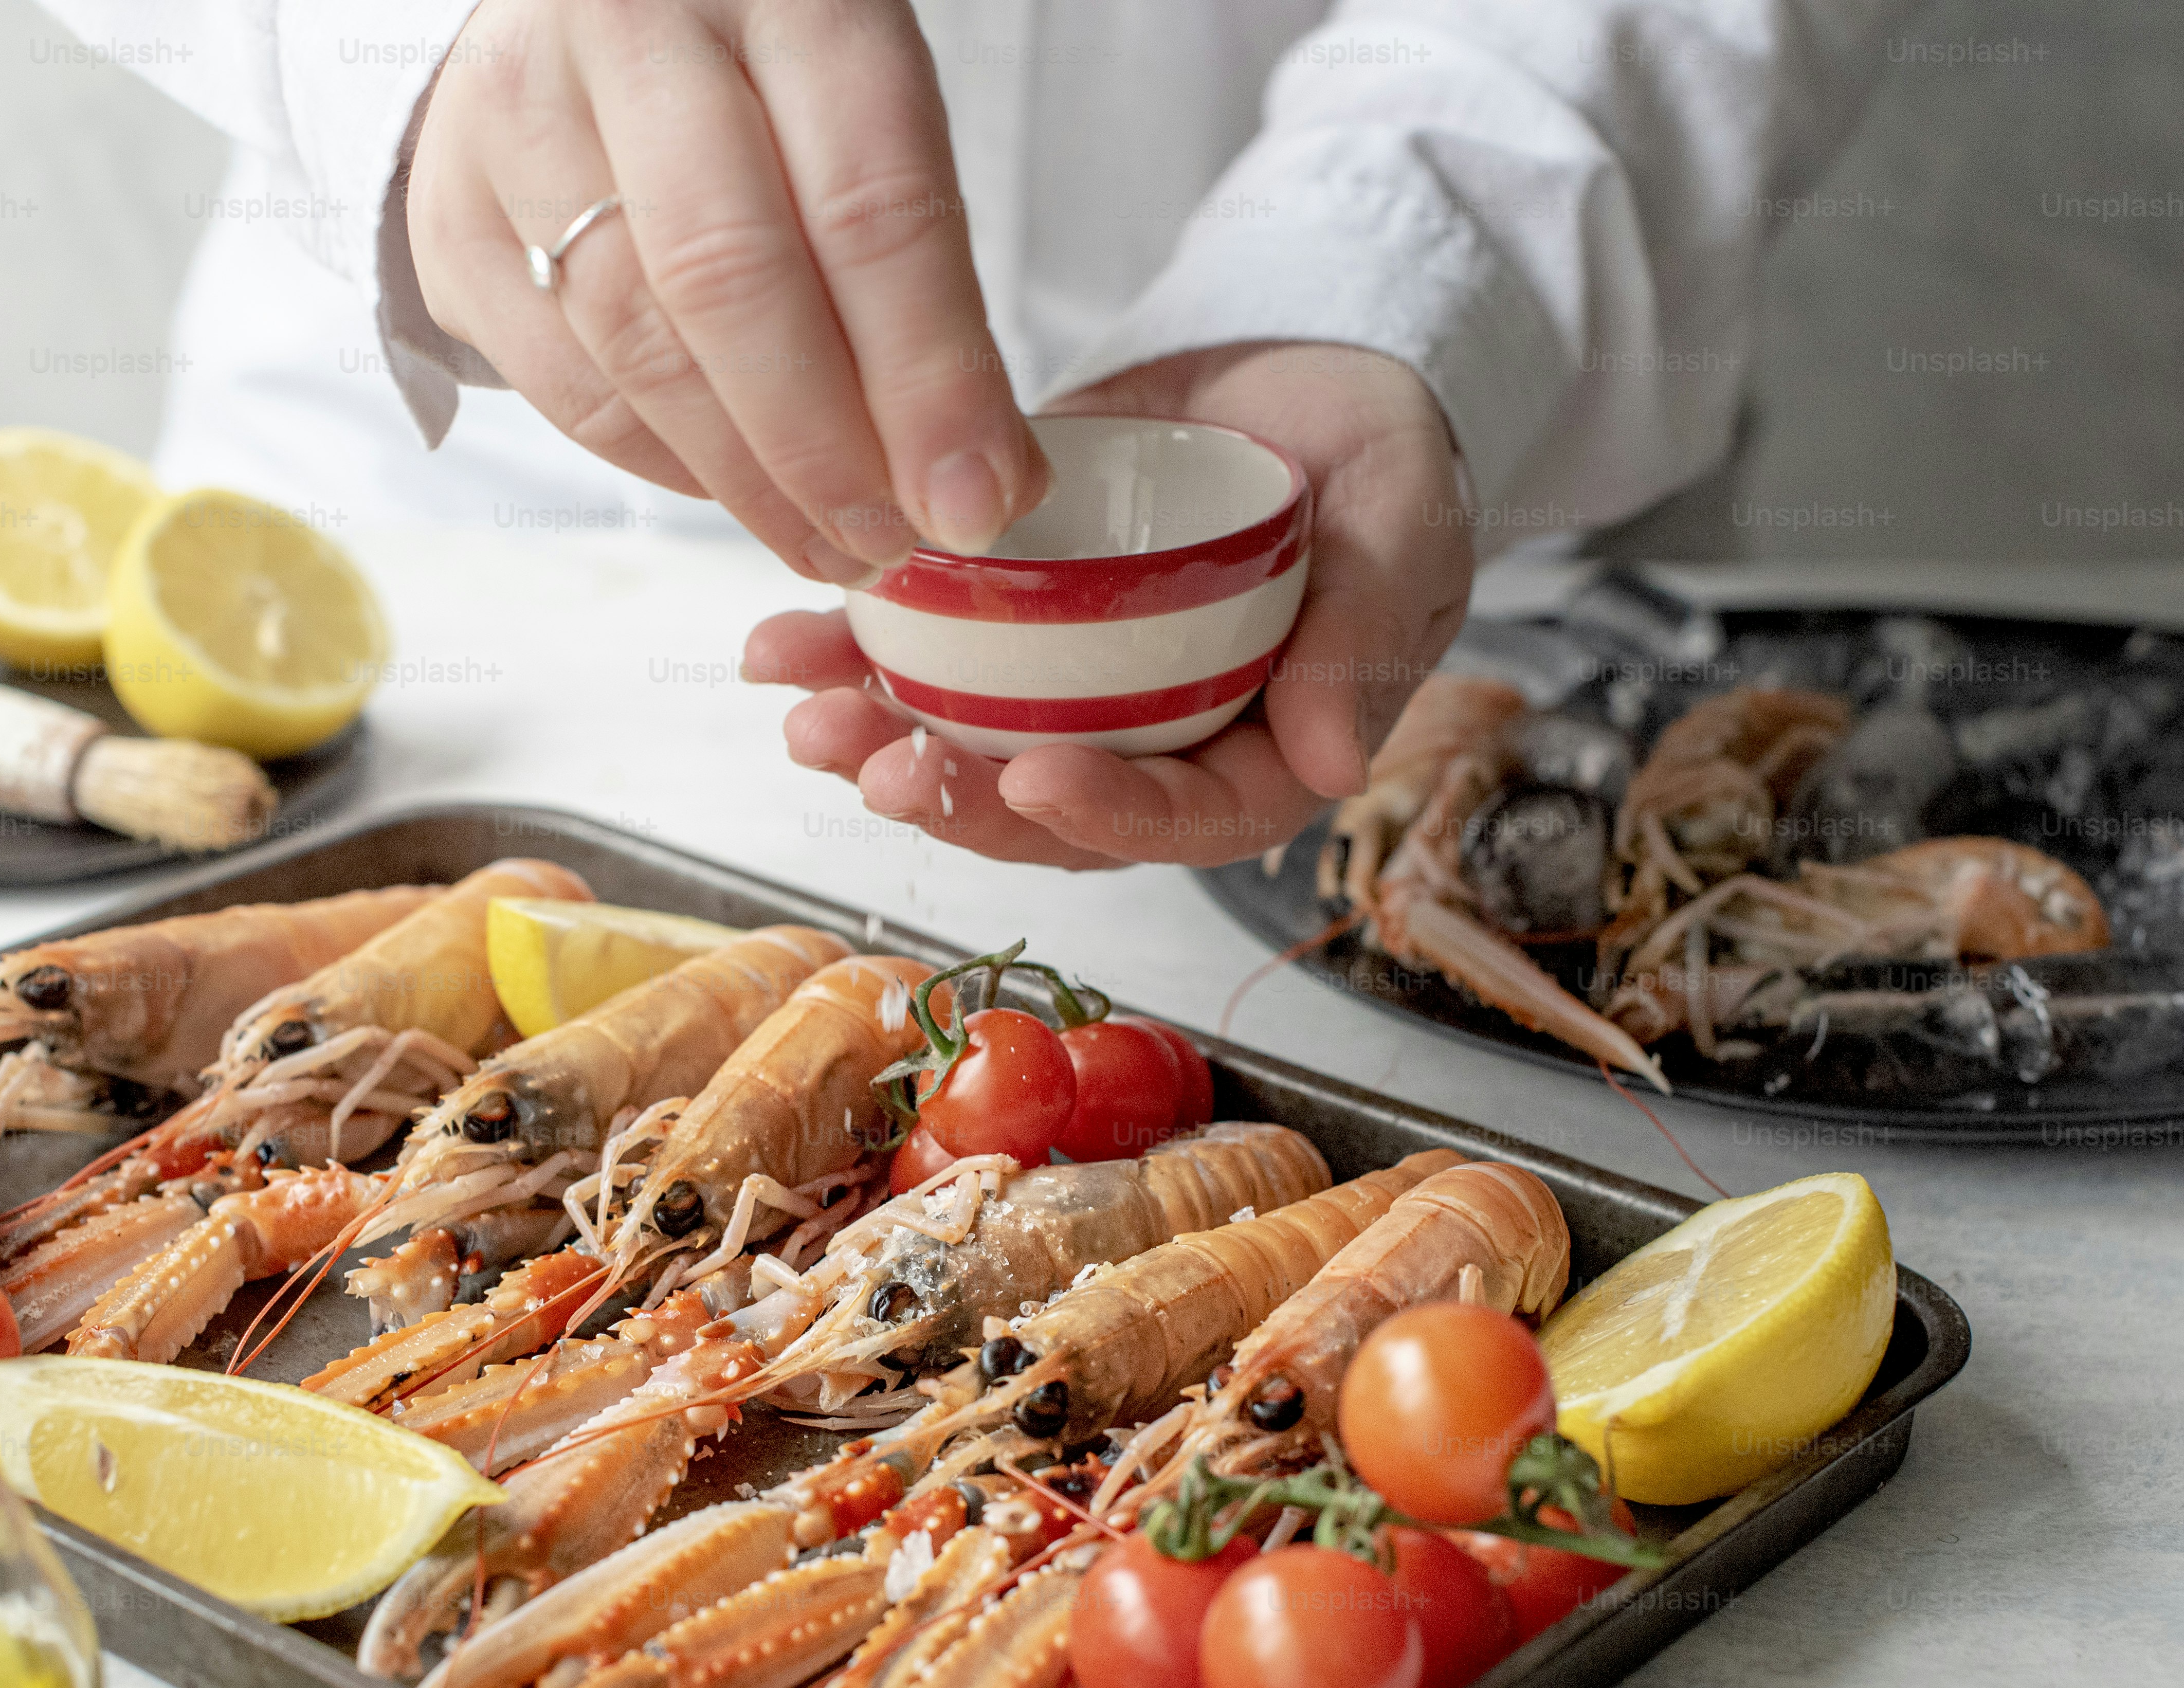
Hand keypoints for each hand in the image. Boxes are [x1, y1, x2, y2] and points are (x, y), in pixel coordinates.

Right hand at [405, 0, 1047, 583]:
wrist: (585, 9)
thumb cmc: (756, 69)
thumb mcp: (868, 115)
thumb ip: (929, 278)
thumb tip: (986, 480)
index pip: (868, 207)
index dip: (928, 378)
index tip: (974, 496)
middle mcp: (631, 30)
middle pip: (731, 281)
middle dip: (825, 450)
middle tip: (891, 542)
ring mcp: (517, 115)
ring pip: (636, 346)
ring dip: (747, 481)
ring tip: (826, 538)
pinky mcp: (448, 211)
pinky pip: (566, 385)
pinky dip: (663, 463)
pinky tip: (732, 486)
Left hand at [745, 343, 1473, 866]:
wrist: (1310, 371)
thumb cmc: (1382, 462)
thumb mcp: (1402, 532)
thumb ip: (1367, 641)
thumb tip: (1337, 768)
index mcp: (1258, 756)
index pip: (1180, 820)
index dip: (1106, 817)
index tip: (1036, 782)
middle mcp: (1154, 744)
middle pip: (1047, 806)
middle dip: (955, 798)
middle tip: (876, 767)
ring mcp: (1075, 690)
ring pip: (970, 747)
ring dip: (880, 743)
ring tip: (807, 717)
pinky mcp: (1015, 623)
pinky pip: (927, 657)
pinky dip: (852, 653)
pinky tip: (781, 644)